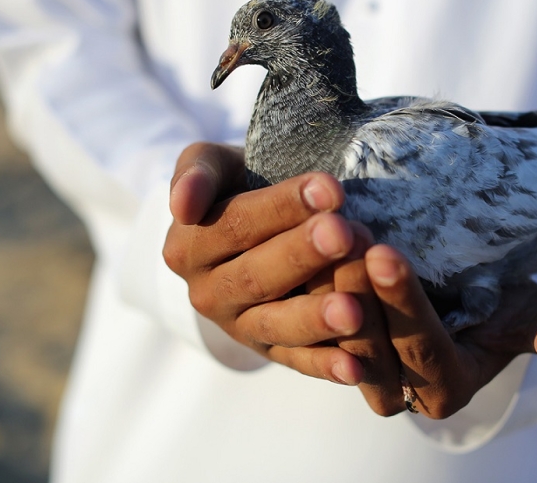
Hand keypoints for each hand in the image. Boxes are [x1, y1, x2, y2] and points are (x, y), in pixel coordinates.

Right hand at [163, 142, 369, 385]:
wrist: (241, 231)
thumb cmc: (237, 186)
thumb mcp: (210, 167)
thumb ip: (196, 174)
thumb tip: (182, 205)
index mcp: (190, 245)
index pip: (239, 222)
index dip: (284, 206)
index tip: (331, 188)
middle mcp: (209, 292)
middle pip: (257, 275)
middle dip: (303, 256)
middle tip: (344, 236)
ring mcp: (239, 326)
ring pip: (275, 324)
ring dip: (314, 320)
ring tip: (352, 311)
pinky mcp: (268, 351)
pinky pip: (296, 361)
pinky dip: (324, 367)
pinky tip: (355, 369)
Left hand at [316, 245, 536, 417]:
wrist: (461, 296)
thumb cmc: (499, 303)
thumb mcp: (529, 312)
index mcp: (444, 390)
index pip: (422, 346)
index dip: (403, 303)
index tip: (387, 254)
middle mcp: (396, 392)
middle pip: (370, 340)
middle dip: (355, 288)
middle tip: (343, 237)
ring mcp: (358, 370)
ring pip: (331, 331)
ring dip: (323, 282)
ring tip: (318, 234)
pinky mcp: (329, 346)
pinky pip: (308, 320)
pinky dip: (304, 283)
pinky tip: (296, 241)